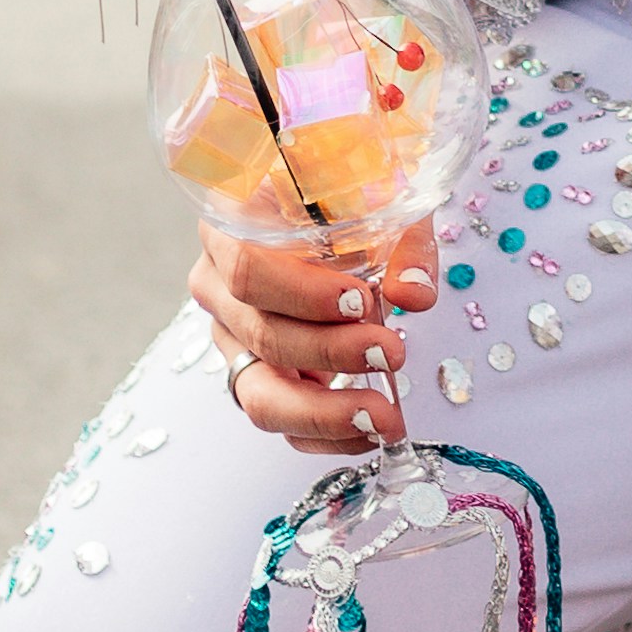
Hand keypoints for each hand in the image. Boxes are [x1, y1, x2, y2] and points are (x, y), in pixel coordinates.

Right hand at [188, 214, 435, 454]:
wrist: (334, 213)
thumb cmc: (351, 198)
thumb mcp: (384, 201)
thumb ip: (403, 243)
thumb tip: (414, 294)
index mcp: (232, 224)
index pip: (247, 266)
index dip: (302, 293)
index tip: (361, 302)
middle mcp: (217, 281)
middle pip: (258, 331)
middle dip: (329, 352)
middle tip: (390, 352)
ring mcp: (230, 333)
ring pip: (258, 391)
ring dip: (324, 410)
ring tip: (383, 416)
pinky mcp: (252, 371)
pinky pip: (279, 417)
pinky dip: (324, 434)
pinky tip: (368, 431)